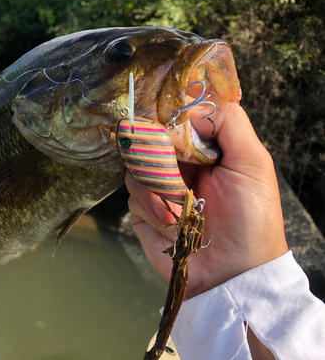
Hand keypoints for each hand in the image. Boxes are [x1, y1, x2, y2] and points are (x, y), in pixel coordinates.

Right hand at [126, 102, 288, 298]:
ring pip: (136, 166)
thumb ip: (228, 123)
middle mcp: (179, 165)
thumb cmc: (249, 218)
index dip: (168, 121)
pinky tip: (169, 223)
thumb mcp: (252, 163)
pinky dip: (149, 208)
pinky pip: (132, 195)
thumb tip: (188, 110)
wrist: (231, 273)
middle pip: (150, 140)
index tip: (168, 132)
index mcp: (205, 150)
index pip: (176, 120)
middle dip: (158, 156)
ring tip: (178, 209)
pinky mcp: (143, 211)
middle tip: (176, 176)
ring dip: (155, 187)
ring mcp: (159, 188)